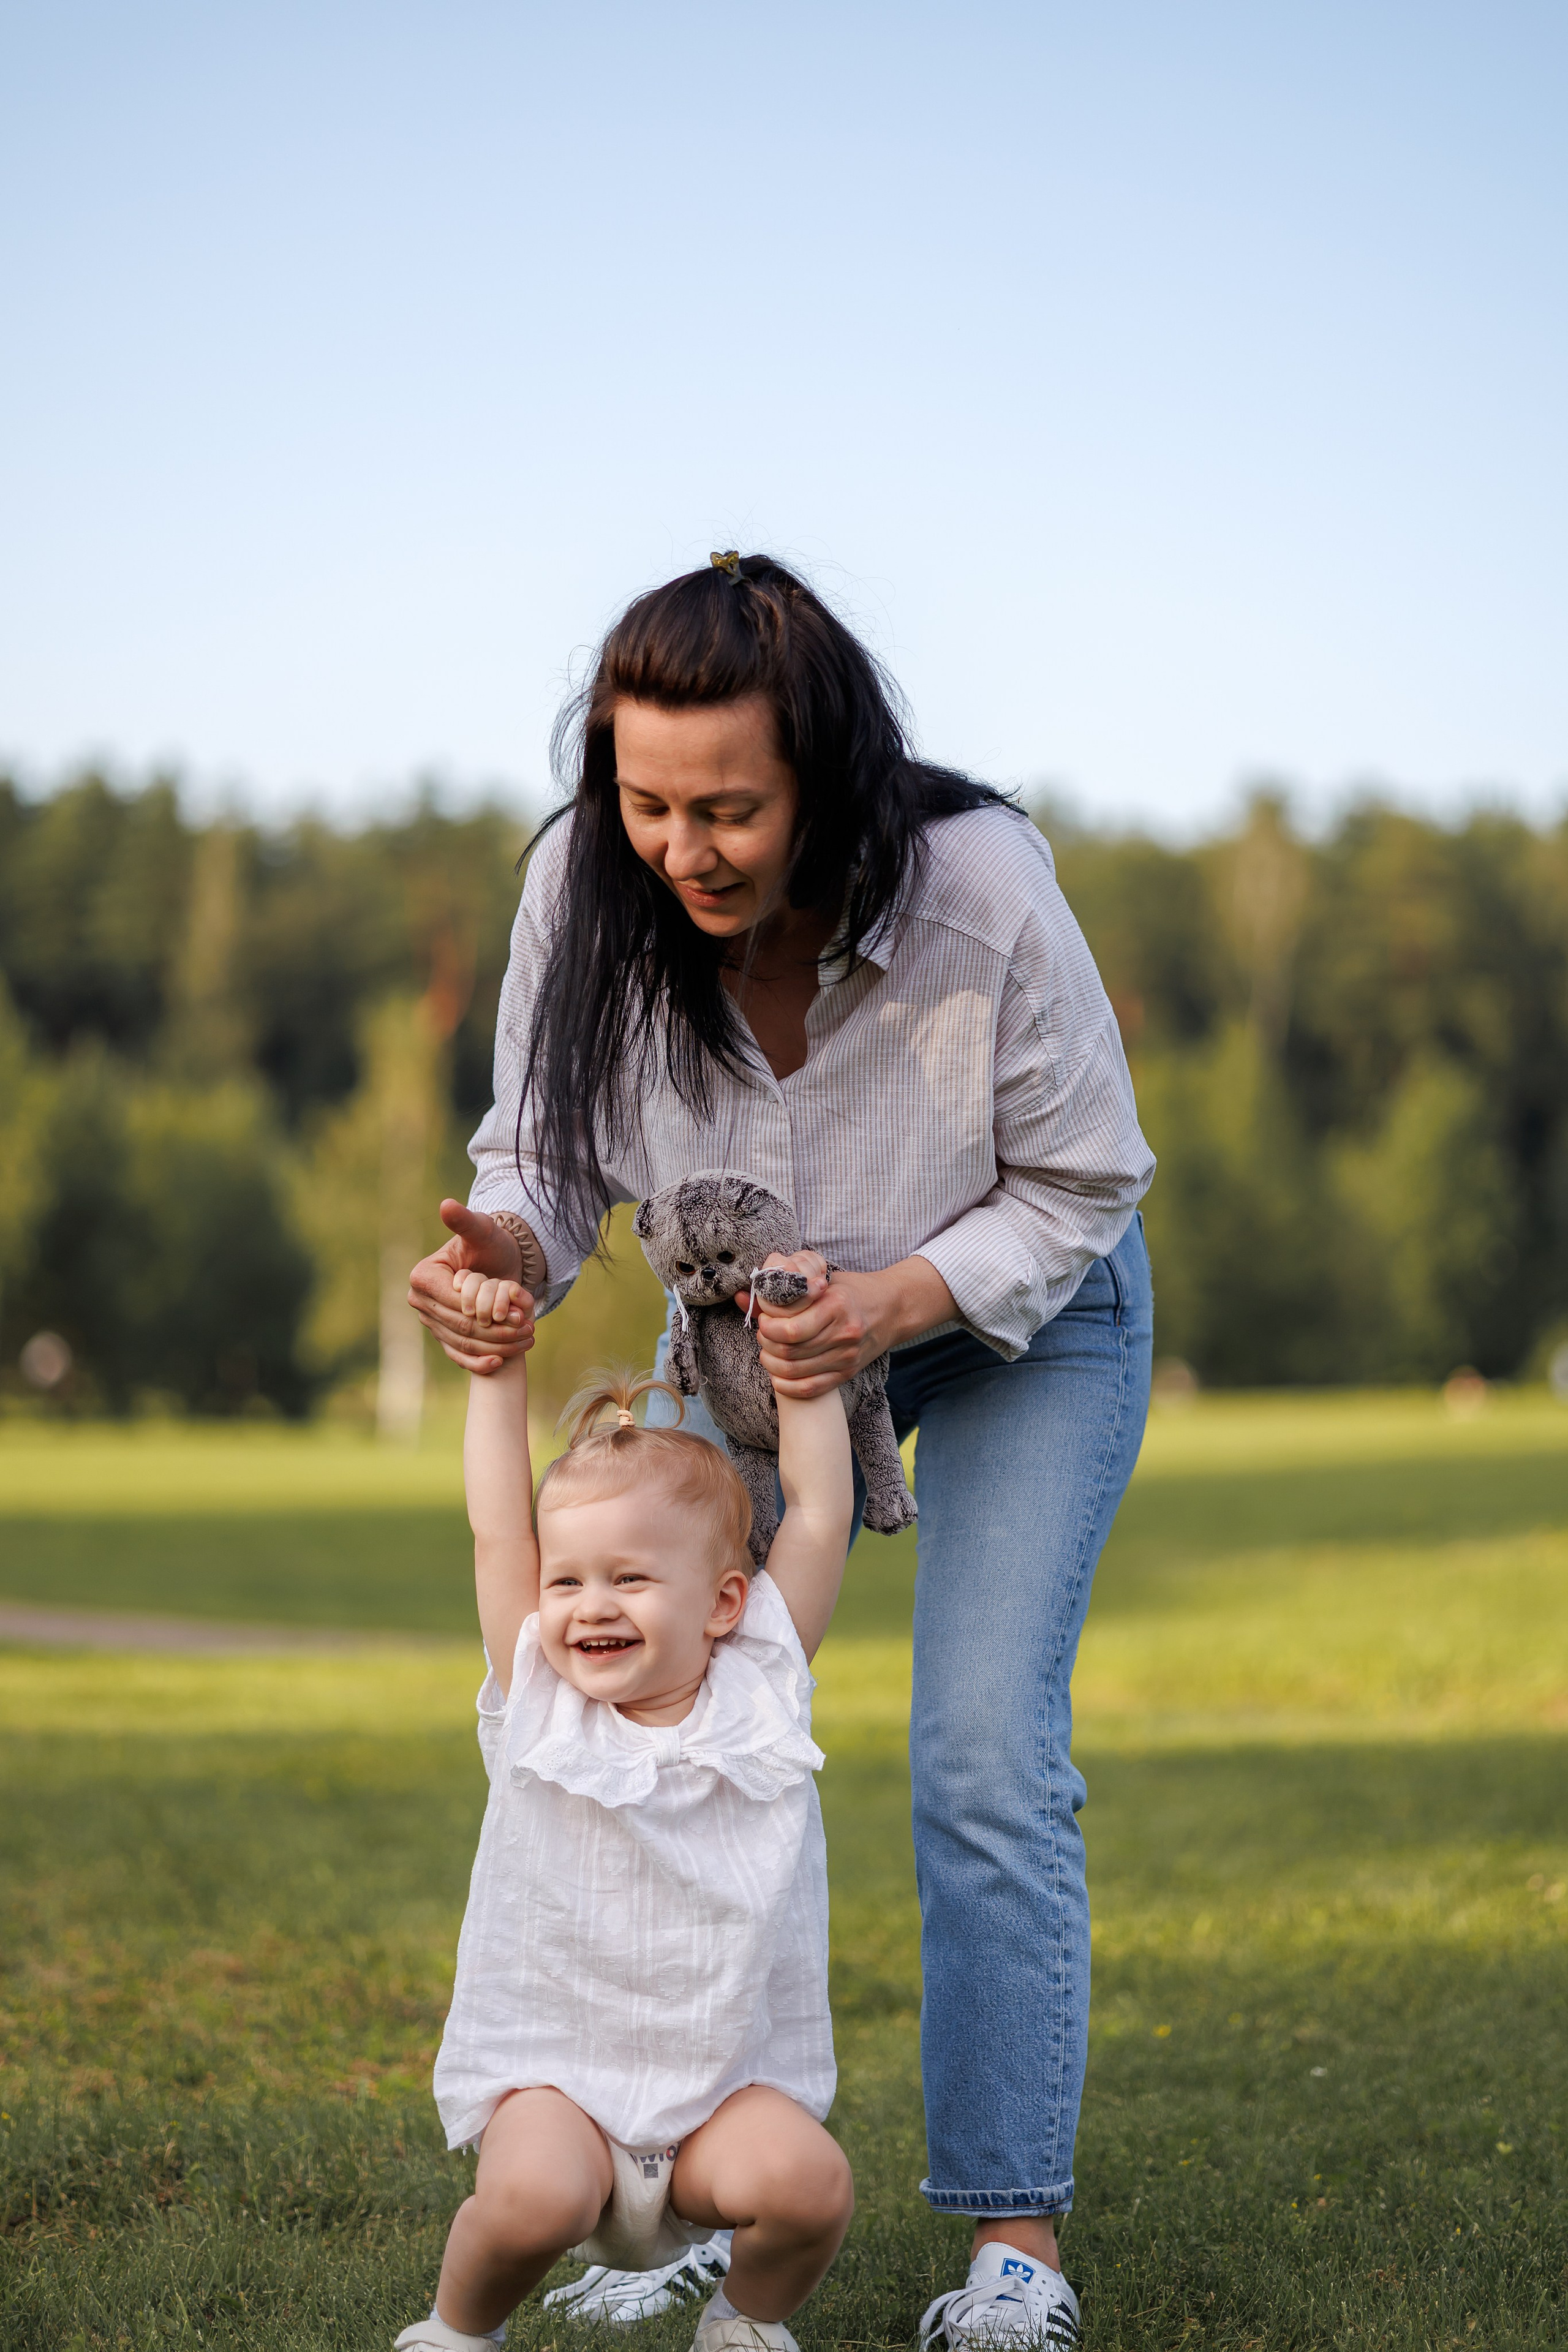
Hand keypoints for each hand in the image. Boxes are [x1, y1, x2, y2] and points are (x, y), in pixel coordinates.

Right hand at [408, 1200, 535, 1373]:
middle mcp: (420, 1302)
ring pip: (464, 1344)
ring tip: (527, 1339)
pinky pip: (458, 1357)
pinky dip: (479, 1363)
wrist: (496, 1262)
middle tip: (529, 1328)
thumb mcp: (482, 1231)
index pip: (457, 1304)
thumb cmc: (488, 1243)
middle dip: (497, 1331)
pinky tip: (500, 1362)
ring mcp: (430, 1322)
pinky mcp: (442, 1337)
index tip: (518, 1312)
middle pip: (461, 1326)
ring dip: (497, 1346)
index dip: (487, 1310)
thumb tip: (447, 1205)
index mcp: (423, 1277)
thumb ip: (465, 1221)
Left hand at [739, 1251, 958, 1399]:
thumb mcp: (823, 1281)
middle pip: (790, 1352)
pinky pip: (811, 1388)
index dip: (768, 1328)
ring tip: (768, 1352)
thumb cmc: (853, 1291)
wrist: (893, 1308)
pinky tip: (777, 1378)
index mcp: (837, 1307)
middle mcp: (844, 1334)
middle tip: (763, 1335)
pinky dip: (788, 1387)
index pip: (791, 1330)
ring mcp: (847, 1357)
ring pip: (796, 1371)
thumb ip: (785, 1291)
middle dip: (767, 1345)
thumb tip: (742, 1295)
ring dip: (773, 1365)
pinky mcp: (848, 1372)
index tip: (763, 1320)